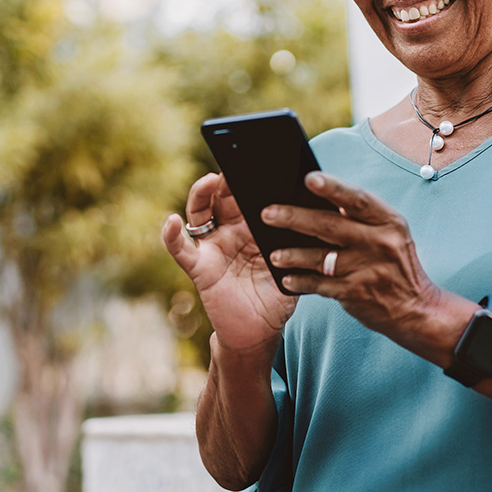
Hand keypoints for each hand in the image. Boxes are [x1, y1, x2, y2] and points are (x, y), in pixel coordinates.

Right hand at [162, 173, 296, 355]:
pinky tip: (172, 222)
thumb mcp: (293, 264)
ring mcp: (213, 247)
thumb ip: (298, 242)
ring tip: (208, 182)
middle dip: (228, 178)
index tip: (260, 159)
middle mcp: (230, 231)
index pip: (249, 194)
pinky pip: (182, 250)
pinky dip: (172, 236)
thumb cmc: (278, 294)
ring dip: (201, 194)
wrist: (259, 332)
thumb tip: (319, 214)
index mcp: (254, 226)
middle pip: (223, 196)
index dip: (251, 177)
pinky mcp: (200, 267)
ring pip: (200, 213)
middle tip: (236, 163)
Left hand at [262, 172, 444, 342]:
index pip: (358, 199)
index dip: (333, 187)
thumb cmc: (395, 263)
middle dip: (294, 218)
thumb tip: (321, 194)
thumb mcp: (390, 233)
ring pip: (320, 258)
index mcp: (388, 221)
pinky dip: (301, 281)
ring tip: (273, 254)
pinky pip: (319, 285)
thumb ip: (361, 216)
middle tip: (267, 213)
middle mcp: (380, 242)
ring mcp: (367, 269)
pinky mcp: (355, 293)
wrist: (416, 309)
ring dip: (292, 255)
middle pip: (330, 225)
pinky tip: (286, 279)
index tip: (309, 178)